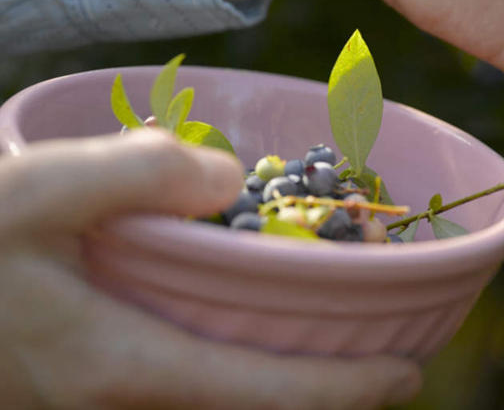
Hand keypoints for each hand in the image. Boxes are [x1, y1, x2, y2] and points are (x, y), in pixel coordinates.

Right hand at [0, 130, 420, 408]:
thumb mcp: (39, 187)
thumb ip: (139, 174)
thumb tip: (227, 181)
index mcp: (118, 362)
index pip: (259, 392)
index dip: (342, 391)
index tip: (406, 377)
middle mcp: (115, 398)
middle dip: (321, 397)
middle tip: (383, 362)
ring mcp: (97, 398)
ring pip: (214, 401)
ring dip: (278, 384)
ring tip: (330, 346)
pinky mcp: (85, 380)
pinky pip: (181, 383)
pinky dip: (232, 367)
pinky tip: (239, 325)